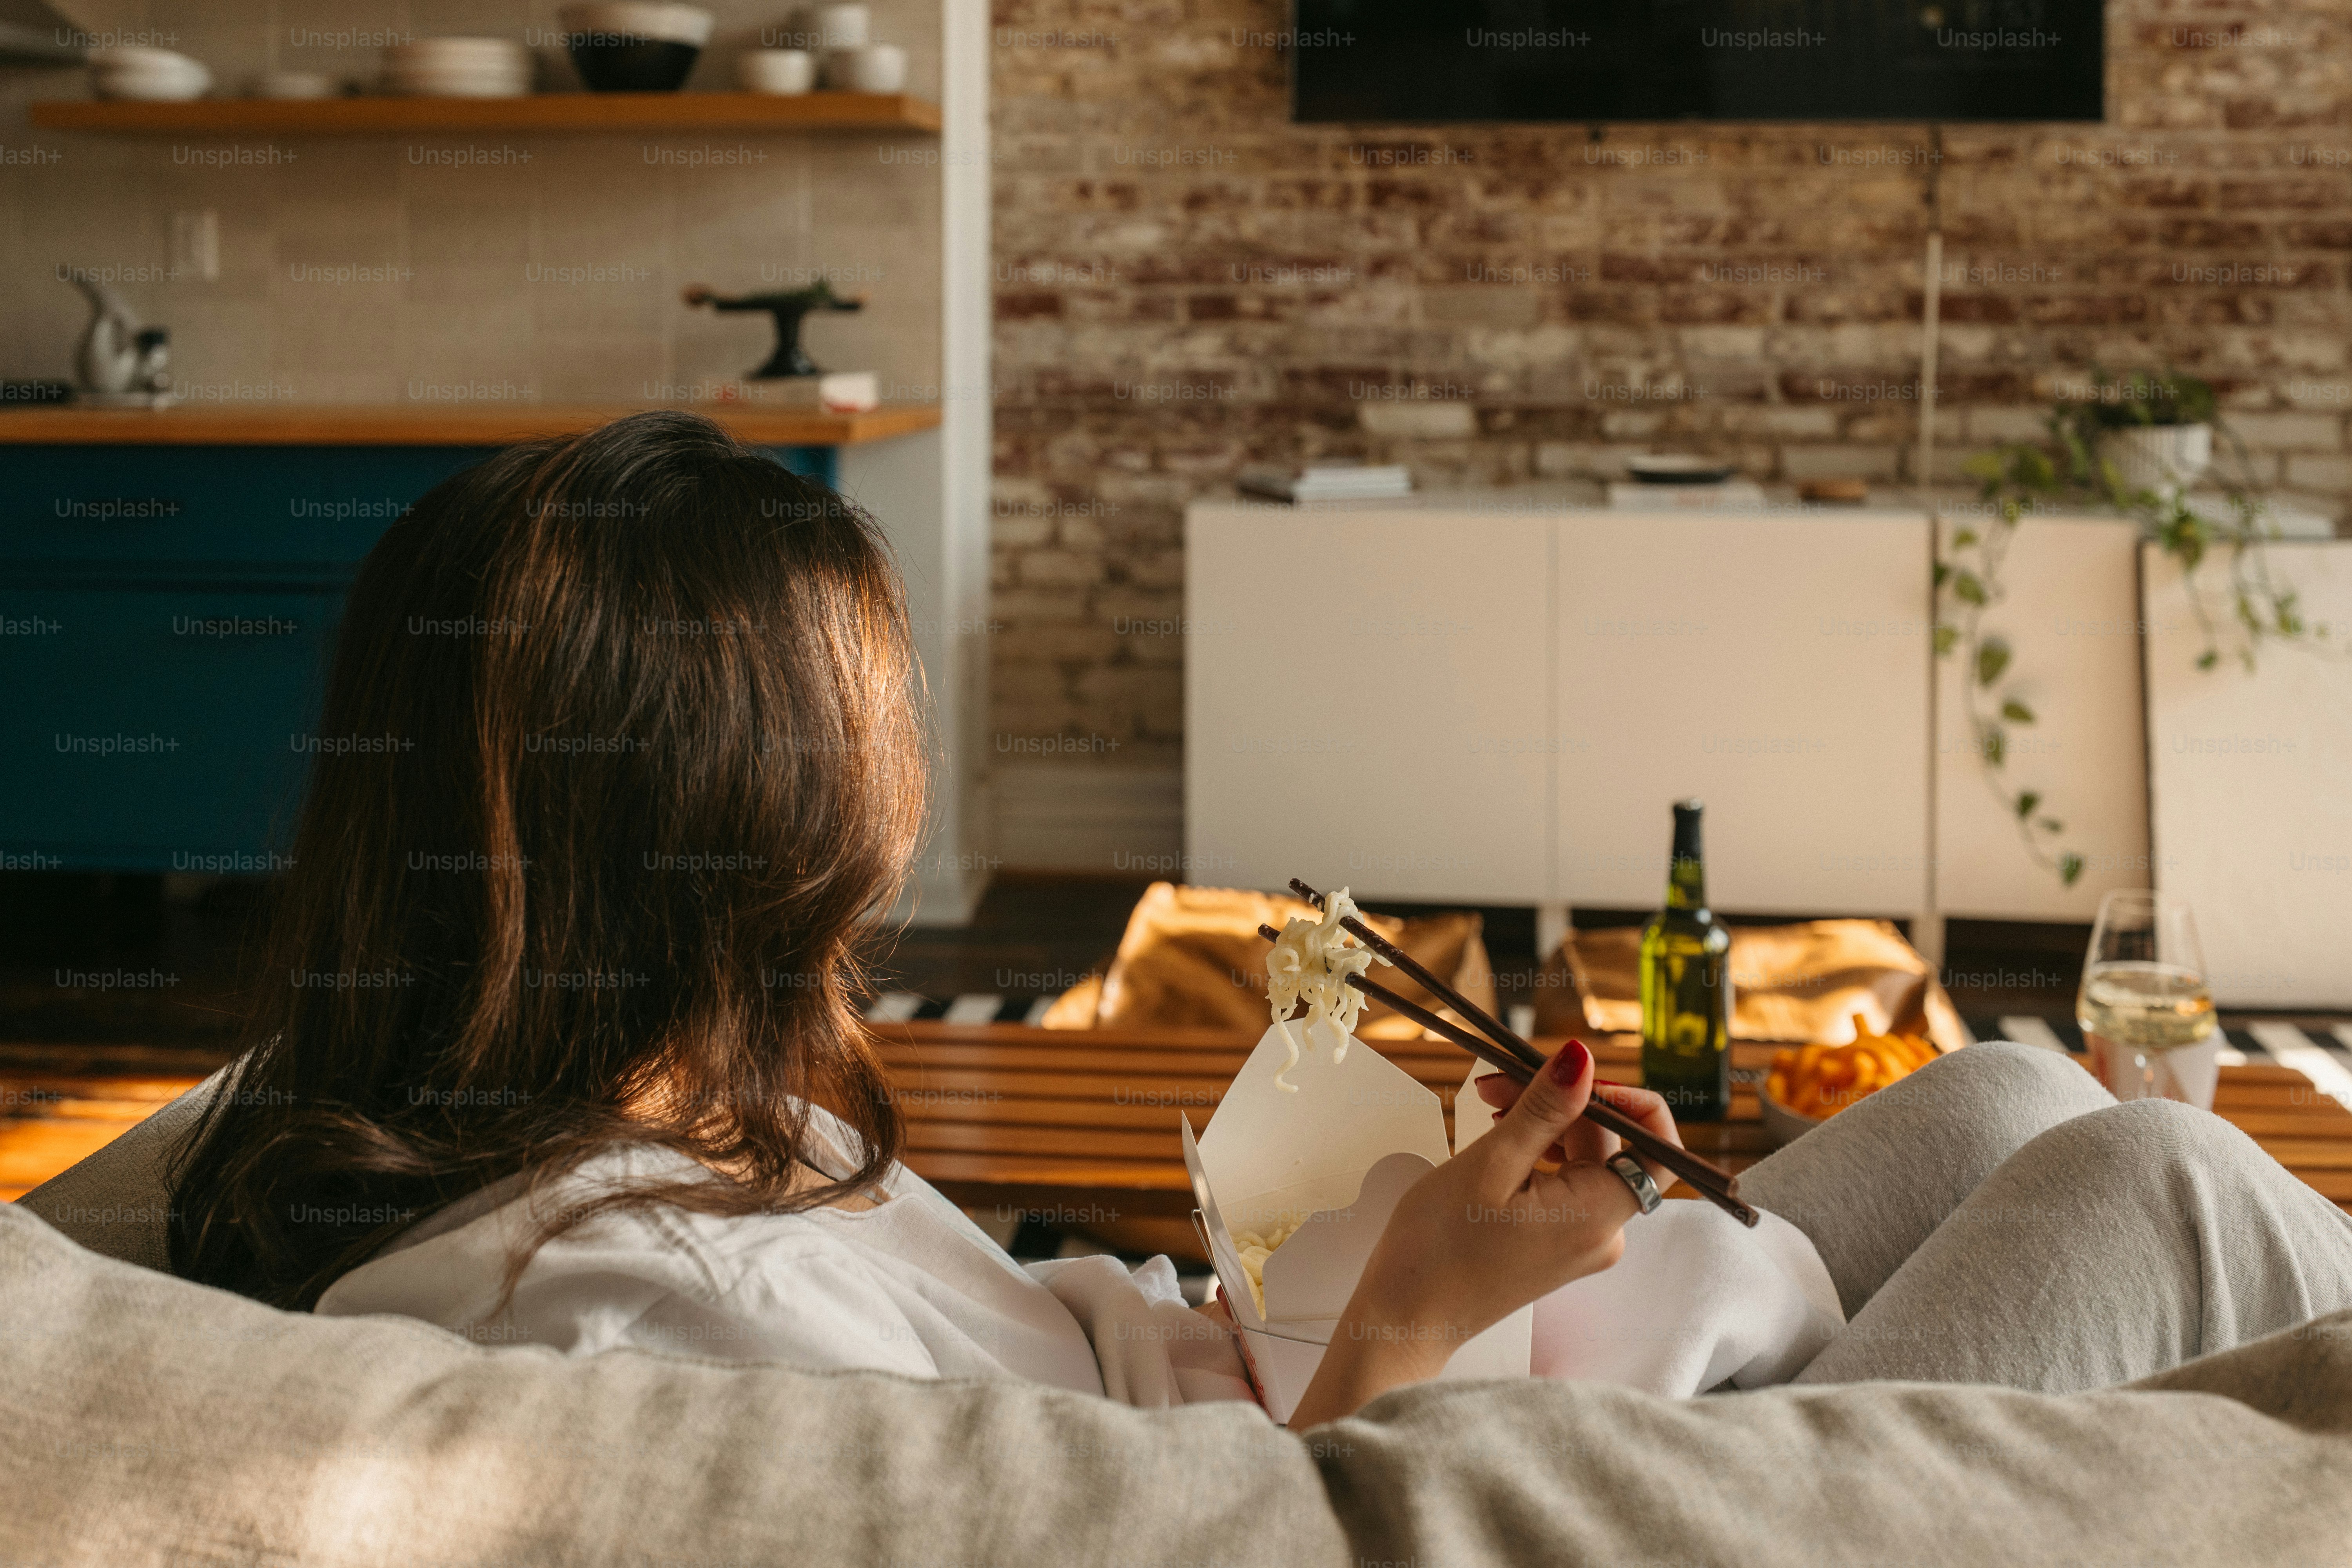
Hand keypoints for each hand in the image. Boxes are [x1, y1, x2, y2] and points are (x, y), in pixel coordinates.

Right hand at [1286, 1040, 1683, 1427]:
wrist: (1405, 1319)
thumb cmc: (1438, 1248)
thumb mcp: (1490, 1163)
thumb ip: (1544, 1110)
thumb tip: (1584, 1058)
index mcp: (1597, 1216)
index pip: (1657, 1147)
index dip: (1628, 1100)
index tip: (1573, 1077)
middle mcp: (1602, 1233)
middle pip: (1610, 1145)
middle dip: (1562, 1101)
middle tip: (1494, 1081)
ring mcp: (1579, 1241)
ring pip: (1582, 1159)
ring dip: (1543, 1122)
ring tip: (1486, 1104)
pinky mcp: (1555, 1243)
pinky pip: (1563, 1183)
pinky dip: (1536, 1152)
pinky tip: (1496, 1137)